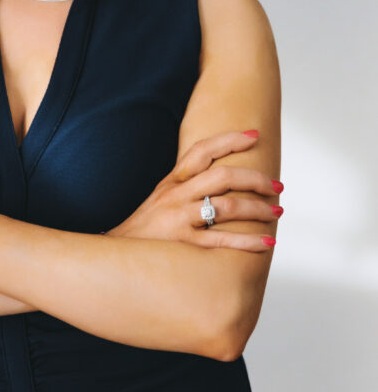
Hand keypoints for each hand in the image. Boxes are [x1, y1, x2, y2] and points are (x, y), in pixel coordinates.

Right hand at [105, 130, 282, 251]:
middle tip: (277, 185)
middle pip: (222, 176)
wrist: (113, 256)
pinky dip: (248, 240)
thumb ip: (186, 186)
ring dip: (258, 208)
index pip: (202, 151)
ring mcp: (179, 218)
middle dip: (255, 179)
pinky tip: (266, 242)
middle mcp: (176, 195)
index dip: (229, 140)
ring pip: (227, 205)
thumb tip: (220, 180)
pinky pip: (222, 239)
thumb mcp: (161, 199)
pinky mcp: (183, 243)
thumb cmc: (144, 229)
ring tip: (277, 211)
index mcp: (172, 182)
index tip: (255, 135)